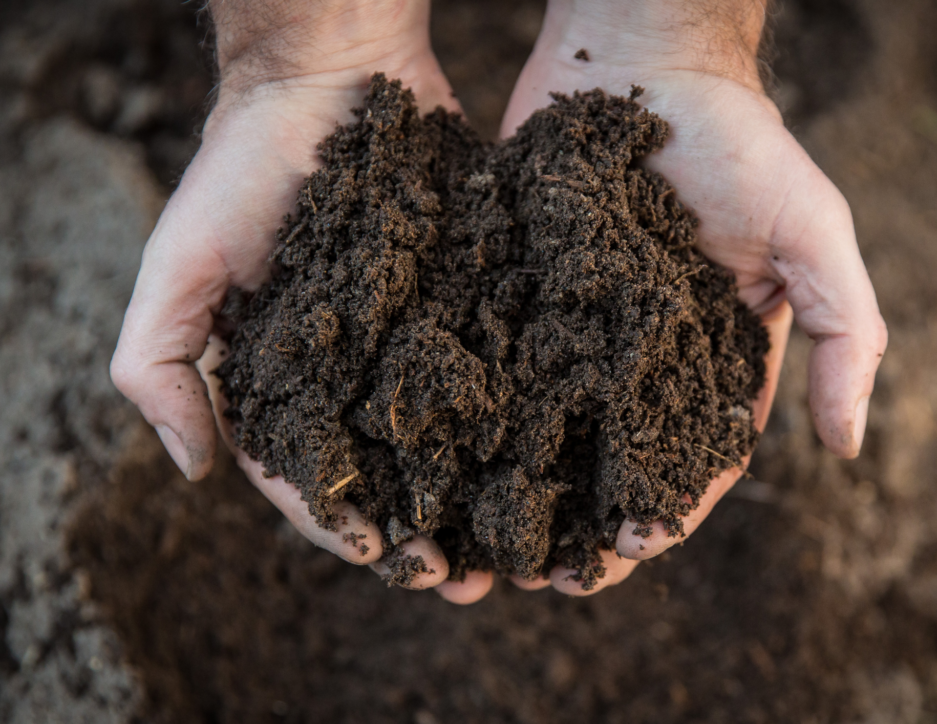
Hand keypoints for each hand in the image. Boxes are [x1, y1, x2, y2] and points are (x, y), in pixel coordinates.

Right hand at [110, 0, 491, 603]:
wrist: (328, 79)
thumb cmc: (242, 170)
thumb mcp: (179, 265)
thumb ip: (161, 366)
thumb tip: (191, 472)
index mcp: (285, 385)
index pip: (311, 479)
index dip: (347, 528)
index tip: (392, 560)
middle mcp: (352, 376)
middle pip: (392, 477)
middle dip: (427, 535)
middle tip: (472, 580)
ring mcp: (413, 343)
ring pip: (451, 441)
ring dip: (482, 500)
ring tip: (520, 548)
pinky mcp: (463, 304)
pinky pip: (492, 372)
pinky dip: (517, 422)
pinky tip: (549, 459)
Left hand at [497, 0, 886, 595]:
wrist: (641, 61)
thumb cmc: (738, 144)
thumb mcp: (814, 233)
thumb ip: (847, 334)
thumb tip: (852, 450)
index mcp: (708, 358)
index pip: (687, 457)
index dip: (659, 512)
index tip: (624, 556)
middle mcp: (635, 357)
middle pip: (605, 462)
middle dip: (577, 524)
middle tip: (540, 578)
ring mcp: (570, 328)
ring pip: (540, 431)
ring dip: (516, 493)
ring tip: (482, 547)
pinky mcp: (515, 294)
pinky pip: (492, 366)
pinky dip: (471, 419)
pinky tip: (443, 462)